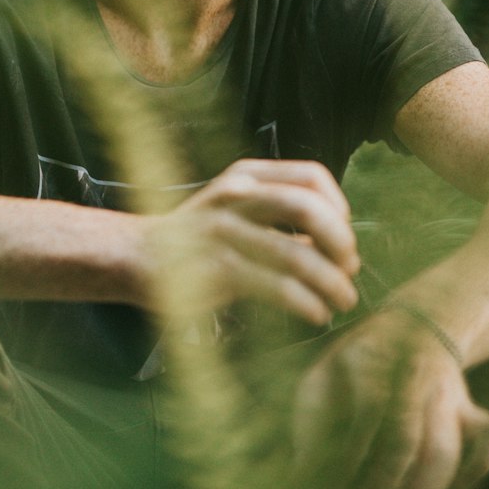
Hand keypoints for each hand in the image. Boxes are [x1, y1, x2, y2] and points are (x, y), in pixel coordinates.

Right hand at [144, 159, 360, 325]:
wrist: (139, 255)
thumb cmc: (200, 236)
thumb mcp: (236, 206)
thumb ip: (279, 214)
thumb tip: (340, 246)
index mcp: (246, 175)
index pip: (310, 176)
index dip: (338, 205)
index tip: (343, 235)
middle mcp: (235, 195)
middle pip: (307, 207)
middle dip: (339, 241)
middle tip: (350, 268)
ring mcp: (223, 231)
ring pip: (296, 253)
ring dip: (331, 282)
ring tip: (343, 299)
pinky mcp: (216, 269)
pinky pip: (276, 287)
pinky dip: (306, 303)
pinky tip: (316, 313)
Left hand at [291, 309, 488, 488]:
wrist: (411, 326)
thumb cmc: (354, 364)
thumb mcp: (324, 375)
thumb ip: (312, 417)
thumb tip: (304, 475)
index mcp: (374, 360)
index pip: (370, 409)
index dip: (352, 453)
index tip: (332, 488)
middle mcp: (416, 377)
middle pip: (409, 438)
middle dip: (387, 488)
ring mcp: (447, 392)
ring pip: (447, 448)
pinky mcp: (467, 406)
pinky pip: (486, 435)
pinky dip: (476, 464)